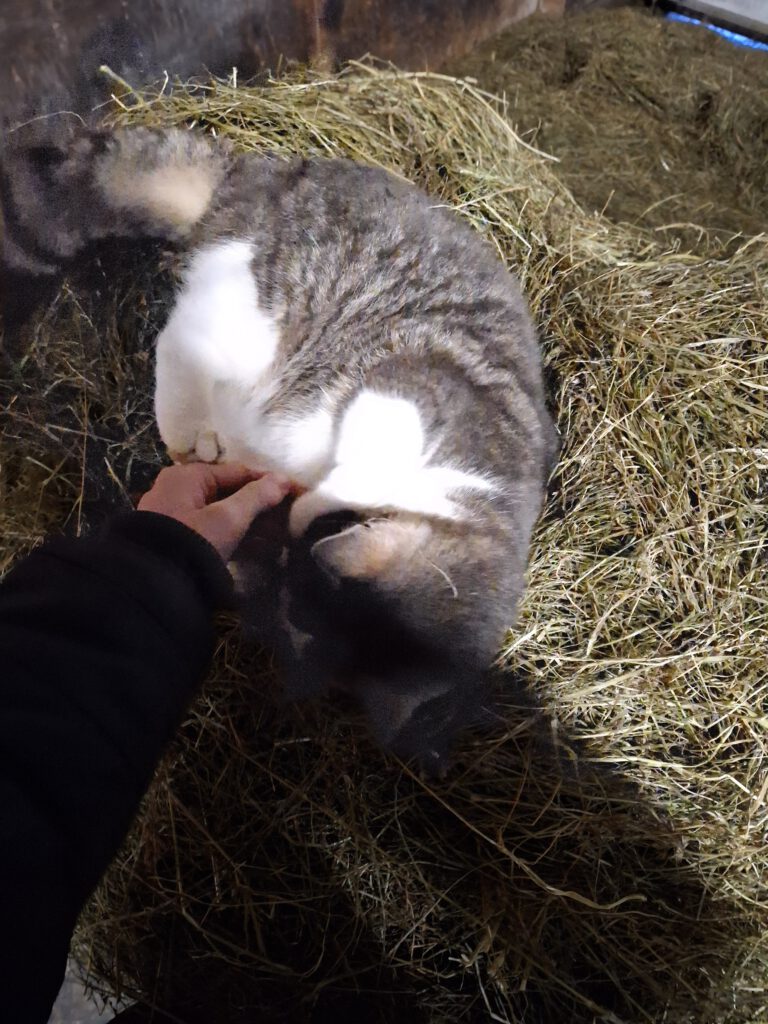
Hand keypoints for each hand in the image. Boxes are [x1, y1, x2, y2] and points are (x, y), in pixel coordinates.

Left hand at [138, 463, 290, 560]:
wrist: (152, 586)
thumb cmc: (192, 542)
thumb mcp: (228, 518)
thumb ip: (257, 497)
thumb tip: (283, 479)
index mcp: (187, 476)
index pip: (238, 472)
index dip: (270, 482)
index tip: (297, 492)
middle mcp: (177, 489)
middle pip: (229, 491)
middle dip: (261, 505)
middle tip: (290, 516)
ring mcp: (174, 515)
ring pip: (221, 512)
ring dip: (251, 522)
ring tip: (280, 535)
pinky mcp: (176, 539)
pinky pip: (212, 529)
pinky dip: (235, 535)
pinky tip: (258, 547)